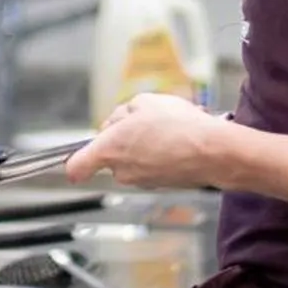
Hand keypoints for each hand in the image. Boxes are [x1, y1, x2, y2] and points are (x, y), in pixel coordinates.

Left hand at [64, 94, 224, 189]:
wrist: (212, 151)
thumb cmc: (177, 126)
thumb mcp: (143, 102)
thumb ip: (122, 113)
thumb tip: (118, 121)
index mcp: (109, 149)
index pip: (77, 166)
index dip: (75, 161)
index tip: (74, 159)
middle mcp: (122, 171)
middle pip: (111, 154)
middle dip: (124, 137)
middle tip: (144, 121)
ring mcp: (142, 181)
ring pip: (134, 159)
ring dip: (145, 144)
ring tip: (168, 128)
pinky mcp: (161, 185)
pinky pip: (153, 165)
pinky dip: (162, 154)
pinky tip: (179, 140)